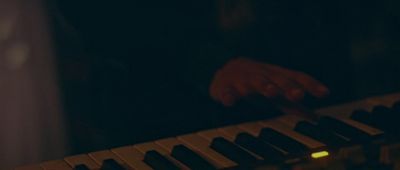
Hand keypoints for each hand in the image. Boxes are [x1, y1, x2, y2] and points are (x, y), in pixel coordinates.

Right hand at [210, 58, 329, 105]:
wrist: (224, 70)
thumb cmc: (256, 83)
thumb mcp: (276, 92)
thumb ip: (293, 103)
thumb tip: (315, 117)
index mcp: (276, 76)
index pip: (296, 77)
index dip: (310, 84)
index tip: (324, 93)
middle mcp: (262, 75)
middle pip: (277, 79)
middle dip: (288, 86)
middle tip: (298, 94)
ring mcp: (244, 80)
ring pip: (254, 81)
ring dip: (263, 85)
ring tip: (271, 92)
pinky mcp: (226, 87)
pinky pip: (227, 92)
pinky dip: (228, 96)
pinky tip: (230, 101)